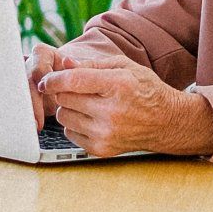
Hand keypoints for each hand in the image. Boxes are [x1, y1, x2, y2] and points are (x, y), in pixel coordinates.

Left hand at [33, 43, 212, 158]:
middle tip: (76, 88)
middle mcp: (112, 112)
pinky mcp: (101, 149)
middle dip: (64, 91)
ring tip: (87, 104)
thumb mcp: (124, 67)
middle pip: (65, 99)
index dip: (54, 79)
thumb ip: (92, 64)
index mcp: (118, 85)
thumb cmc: (145, 90)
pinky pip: (70, 134)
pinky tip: (91, 119)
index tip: (46, 79)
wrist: (166, 122)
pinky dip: (75, 125)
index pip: (73, 81)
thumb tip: (63, 62)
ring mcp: (106, 134)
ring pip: (64, 117)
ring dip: (69, 108)